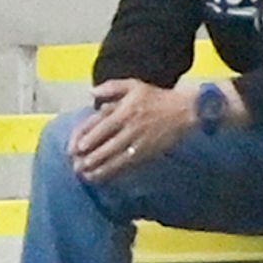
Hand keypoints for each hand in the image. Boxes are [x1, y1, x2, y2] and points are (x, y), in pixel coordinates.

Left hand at [71, 76, 211, 180]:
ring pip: (118, 158)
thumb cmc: (156, 97)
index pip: (101, 126)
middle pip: (107, 145)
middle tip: (76, 167)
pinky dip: (118, 171)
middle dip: (91, 157)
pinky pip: (131, 164)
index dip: (88, 138)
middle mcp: (130, 128)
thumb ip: (110, 88)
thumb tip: (91, 92)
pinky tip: (107, 176)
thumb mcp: (133, 85)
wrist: (186, 111)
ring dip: (102, 168)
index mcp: (124, 111)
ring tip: (87, 176)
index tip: (76, 148)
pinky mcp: (150, 152)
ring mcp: (141, 142)